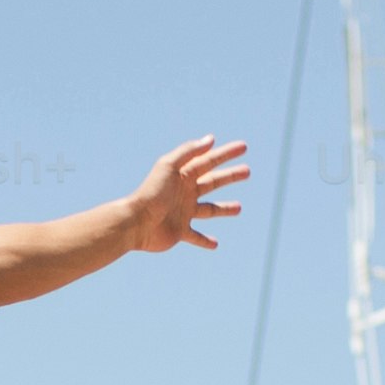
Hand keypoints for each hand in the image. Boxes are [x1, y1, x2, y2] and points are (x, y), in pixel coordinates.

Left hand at [122, 136, 249, 252]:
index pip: (209, 161)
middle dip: (230, 176)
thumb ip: (188, 151)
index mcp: (183, 175)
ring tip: (239, 208)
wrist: (136, 222)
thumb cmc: (151, 192)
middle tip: (248, 171)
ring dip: (224, 208)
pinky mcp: (179, 231)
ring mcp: (183, 212)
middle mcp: (185, 193)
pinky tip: (215, 244)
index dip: (226, 154)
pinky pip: (195, 236)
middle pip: (213, 182)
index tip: (244, 147)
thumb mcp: (169, 166)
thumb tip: (210, 139)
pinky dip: (205, 241)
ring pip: (209, 210)